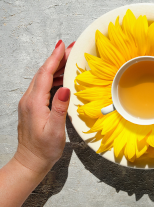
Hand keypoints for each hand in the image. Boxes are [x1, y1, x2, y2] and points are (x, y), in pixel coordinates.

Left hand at [14, 40, 74, 174]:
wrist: (30, 161)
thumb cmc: (44, 149)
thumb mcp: (55, 130)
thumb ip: (59, 108)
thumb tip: (66, 88)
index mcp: (34, 102)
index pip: (44, 74)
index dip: (54, 58)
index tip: (62, 45)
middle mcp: (29, 99)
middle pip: (43, 72)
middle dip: (56, 58)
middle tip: (71, 48)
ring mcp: (29, 102)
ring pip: (42, 78)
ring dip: (55, 66)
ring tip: (69, 59)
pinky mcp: (32, 106)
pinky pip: (42, 85)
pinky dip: (52, 77)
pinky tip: (62, 77)